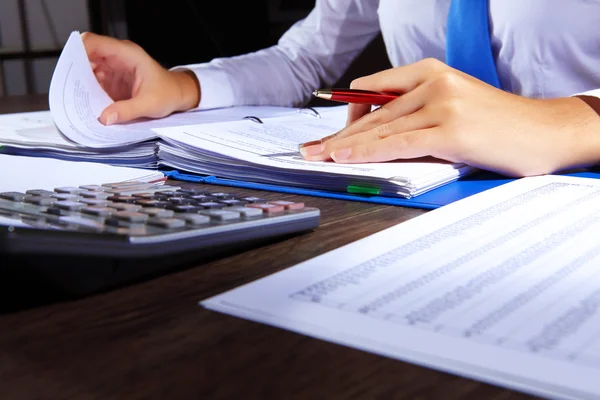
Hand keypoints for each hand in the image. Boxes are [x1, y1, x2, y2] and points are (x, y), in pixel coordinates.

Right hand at [81, 32, 199, 124]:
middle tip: (69, 90)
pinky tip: (85, 104)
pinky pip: (93, 83)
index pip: (94, 43)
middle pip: (86, 56)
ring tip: (75, 100)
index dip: (78, 52)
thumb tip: (104, 118)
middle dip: (75, 71)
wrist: (177, 95)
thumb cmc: (168, 93)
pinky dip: (88, 92)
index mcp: (127, 54)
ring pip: (87, 70)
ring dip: (80, 84)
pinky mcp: (111, 81)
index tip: (70, 69)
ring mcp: (113, 68)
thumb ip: (127, 110)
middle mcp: (117, 58)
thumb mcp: (150, 104)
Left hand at [299, 58, 599, 176]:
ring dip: (344, 145)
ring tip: (318, 156)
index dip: (347, 115)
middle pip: (371, 112)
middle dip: (337, 134)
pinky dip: (367, 151)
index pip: (374, 91)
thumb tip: (379, 130)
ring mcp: (442, 104)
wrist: (547, 132)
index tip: (329, 132)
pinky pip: (397, 142)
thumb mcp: (455, 104)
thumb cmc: (501, 124)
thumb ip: (418, 111)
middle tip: (311, 149)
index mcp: (432, 72)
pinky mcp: (450, 130)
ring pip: (380, 128)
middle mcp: (434, 82)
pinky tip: (345, 157)